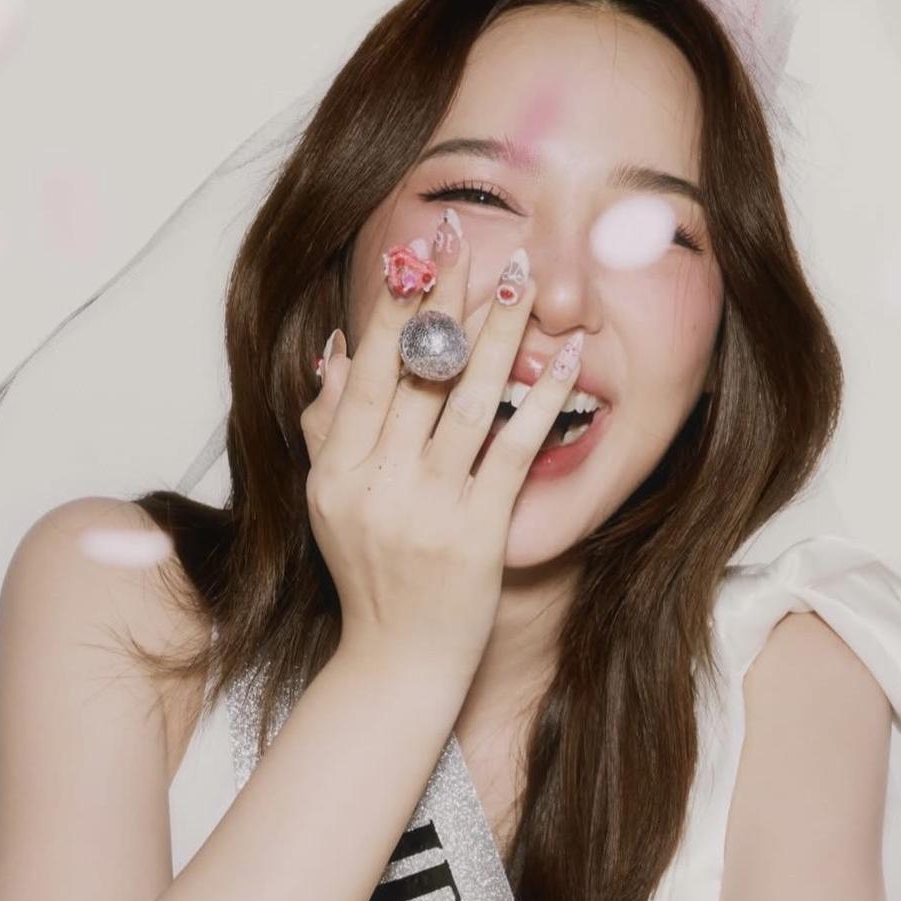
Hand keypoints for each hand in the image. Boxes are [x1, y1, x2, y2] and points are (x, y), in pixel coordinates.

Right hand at [300, 220, 582, 680]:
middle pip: (417, 373)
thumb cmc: (370, 579)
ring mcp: (426, 509)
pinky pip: (513, 450)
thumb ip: (329, 427)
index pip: (371, 369)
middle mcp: (375, 484)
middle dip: (447, 299)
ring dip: (499, 334)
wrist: (397, 664)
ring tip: (523, 280)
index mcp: (336, 471)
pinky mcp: (476, 533)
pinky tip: (571, 359)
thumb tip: (339, 347)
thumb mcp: (329, 504)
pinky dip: (542, 399)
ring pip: (467, 401)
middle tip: (474, 237)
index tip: (420, 248)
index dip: (397, 304)